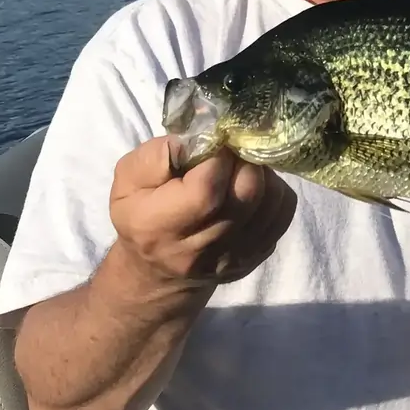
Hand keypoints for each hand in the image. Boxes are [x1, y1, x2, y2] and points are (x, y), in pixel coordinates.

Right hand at [109, 136, 297, 293]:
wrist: (158, 270)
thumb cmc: (141, 213)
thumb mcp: (127, 180)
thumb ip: (155, 156)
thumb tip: (199, 139)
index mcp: (159, 226)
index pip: (207, 189)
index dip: (218, 157)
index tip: (213, 144)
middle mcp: (198, 249)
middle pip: (247, 194)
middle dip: (244, 160)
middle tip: (231, 151)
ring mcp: (232, 258)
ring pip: (272, 202)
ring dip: (262, 174)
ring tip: (241, 167)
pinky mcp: (255, 257)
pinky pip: (283, 214)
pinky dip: (274, 192)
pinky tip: (252, 187)